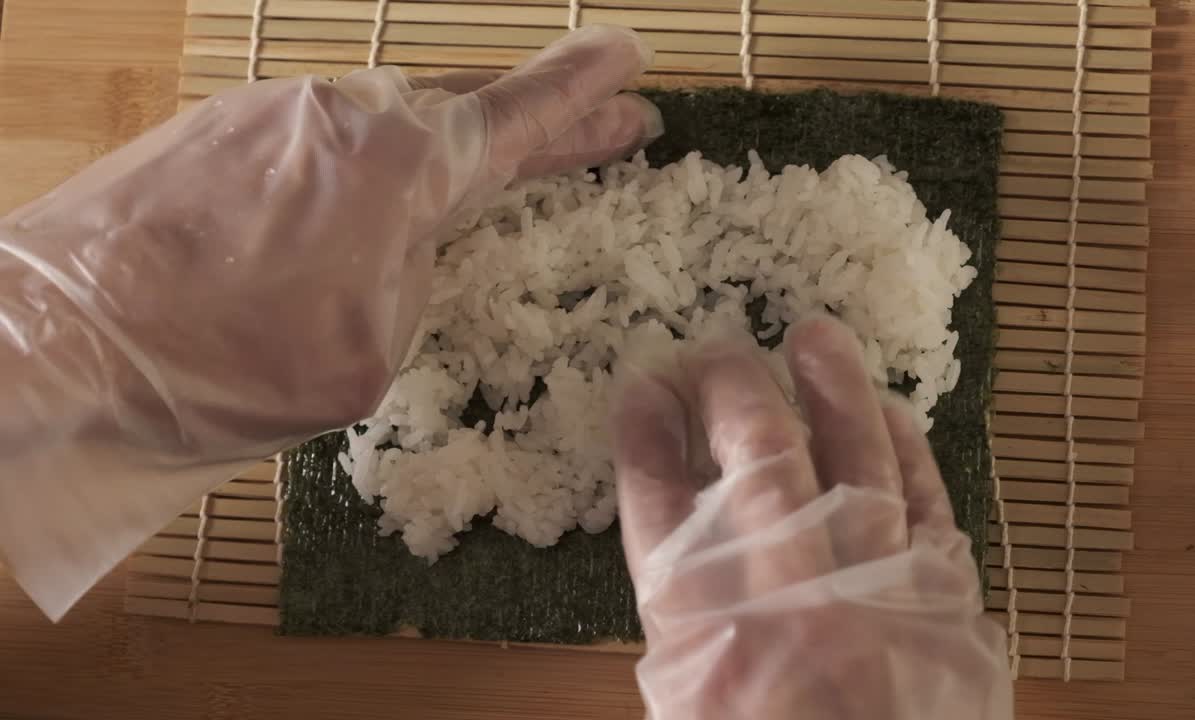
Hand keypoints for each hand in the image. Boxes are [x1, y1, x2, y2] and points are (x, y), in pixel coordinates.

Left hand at [0, 25, 660, 619]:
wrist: (47, 344)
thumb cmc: (215, 367)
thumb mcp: (363, 359)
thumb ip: (412, 282)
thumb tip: (404, 246)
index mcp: (399, 166)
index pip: (519, 116)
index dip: (583, 92)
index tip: (632, 63)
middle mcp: (344, 114)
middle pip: (465, 109)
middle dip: (542, 121)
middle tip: (606, 123)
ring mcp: (273, 111)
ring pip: (389, 122)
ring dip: (444, 152)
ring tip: (479, 185)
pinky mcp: (217, 129)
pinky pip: (323, 136)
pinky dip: (362, 166)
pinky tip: (356, 208)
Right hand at [610, 315, 1011, 719]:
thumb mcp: (687, 706)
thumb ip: (681, 617)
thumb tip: (682, 515)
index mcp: (703, 638)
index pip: (658, 504)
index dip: (644, 435)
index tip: (640, 388)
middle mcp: (787, 602)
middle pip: (753, 459)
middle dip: (726, 386)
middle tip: (712, 349)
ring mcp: (878, 598)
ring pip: (853, 460)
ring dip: (832, 388)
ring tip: (814, 334)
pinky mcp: (951, 609)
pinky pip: (931, 506)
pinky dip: (909, 451)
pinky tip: (887, 410)